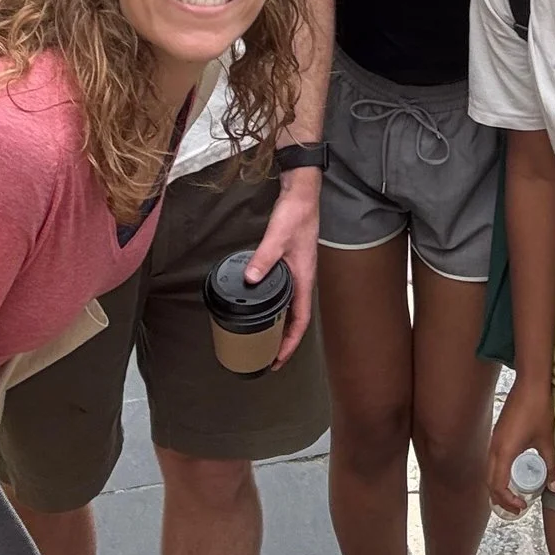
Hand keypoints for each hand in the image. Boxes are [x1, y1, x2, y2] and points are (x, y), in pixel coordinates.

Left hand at [245, 166, 320, 364]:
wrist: (302, 194)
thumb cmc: (296, 214)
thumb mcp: (278, 237)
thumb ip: (264, 258)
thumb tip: (250, 279)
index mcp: (303, 279)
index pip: (300, 321)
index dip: (289, 344)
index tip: (277, 360)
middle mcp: (302, 280)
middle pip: (296, 320)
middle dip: (283, 341)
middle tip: (267, 357)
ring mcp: (297, 273)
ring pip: (291, 308)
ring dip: (280, 326)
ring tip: (264, 339)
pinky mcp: (290, 265)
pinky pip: (285, 295)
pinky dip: (276, 308)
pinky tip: (263, 307)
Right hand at [487, 376, 554, 516]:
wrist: (530, 384)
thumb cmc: (538, 410)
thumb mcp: (546, 440)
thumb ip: (550, 466)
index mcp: (504, 452)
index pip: (498, 486)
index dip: (507, 501)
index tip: (522, 506)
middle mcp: (494, 448)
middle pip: (489, 482)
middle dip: (500, 499)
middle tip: (517, 508)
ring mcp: (493, 440)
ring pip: (489, 472)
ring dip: (497, 487)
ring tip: (513, 496)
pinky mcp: (496, 434)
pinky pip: (492, 461)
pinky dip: (497, 474)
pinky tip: (511, 476)